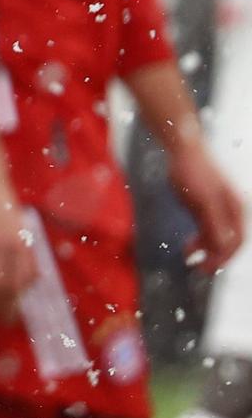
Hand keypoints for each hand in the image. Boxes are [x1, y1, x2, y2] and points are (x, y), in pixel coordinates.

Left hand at [166, 141, 245, 273]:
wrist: (182, 149)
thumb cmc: (194, 171)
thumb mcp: (203, 200)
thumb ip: (214, 224)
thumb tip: (224, 247)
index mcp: (236, 209)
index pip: (236, 241)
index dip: (224, 257)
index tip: (208, 268)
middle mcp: (231, 210)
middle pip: (228, 241)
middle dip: (215, 256)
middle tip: (198, 267)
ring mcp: (218, 208)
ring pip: (216, 236)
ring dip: (205, 248)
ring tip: (188, 254)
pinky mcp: (206, 206)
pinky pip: (207, 229)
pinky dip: (200, 239)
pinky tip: (189, 245)